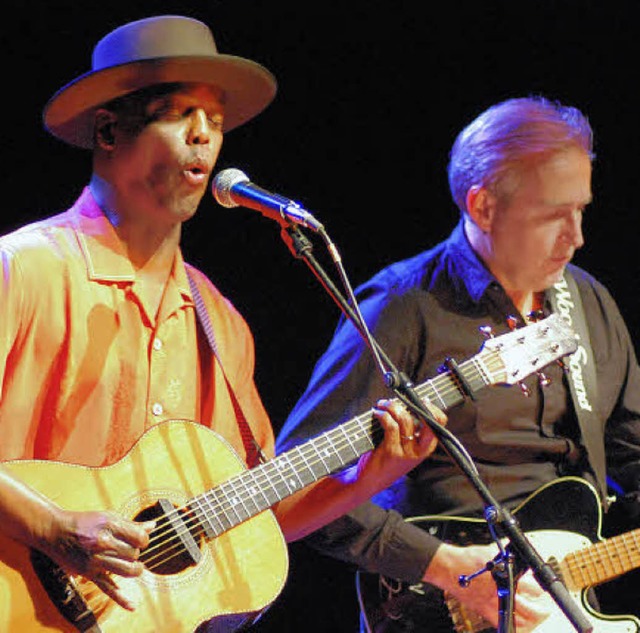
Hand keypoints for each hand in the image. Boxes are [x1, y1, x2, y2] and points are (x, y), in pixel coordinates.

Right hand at [42, 509, 154, 610]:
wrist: (56, 531)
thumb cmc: (85, 522)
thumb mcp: (108, 516)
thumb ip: (131, 524)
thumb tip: (153, 526)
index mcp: (109, 526)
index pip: (139, 537)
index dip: (144, 539)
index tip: (139, 539)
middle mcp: (102, 543)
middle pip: (133, 554)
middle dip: (136, 552)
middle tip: (130, 549)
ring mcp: (95, 561)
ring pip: (126, 570)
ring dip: (135, 569)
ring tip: (135, 567)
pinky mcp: (89, 574)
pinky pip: (107, 588)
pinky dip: (121, 599)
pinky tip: (133, 606)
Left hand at [355, 398, 443, 487]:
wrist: (370, 481)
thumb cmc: (386, 460)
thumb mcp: (404, 447)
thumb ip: (410, 431)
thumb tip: (407, 404)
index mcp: (426, 448)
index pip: (439, 425)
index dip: (432, 409)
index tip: (422, 399)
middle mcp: (420, 451)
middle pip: (428, 422)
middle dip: (418, 405)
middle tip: (404, 398)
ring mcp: (406, 452)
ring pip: (405, 419)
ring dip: (392, 406)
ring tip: (383, 404)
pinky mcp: (391, 451)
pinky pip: (391, 425)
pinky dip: (383, 414)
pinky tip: (377, 413)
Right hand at [425, 543, 557, 631]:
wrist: (449, 568)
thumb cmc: (467, 559)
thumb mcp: (490, 549)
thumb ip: (505, 552)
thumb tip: (516, 548)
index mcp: (506, 576)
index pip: (532, 587)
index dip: (540, 589)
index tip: (542, 590)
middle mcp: (503, 592)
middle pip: (532, 608)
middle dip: (542, 609)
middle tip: (546, 608)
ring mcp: (495, 604)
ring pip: (522, 619)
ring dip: (532, 619)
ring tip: (536, 617)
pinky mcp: (486, 611)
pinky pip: (504, 624)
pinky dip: (514, 627)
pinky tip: (519, 626)